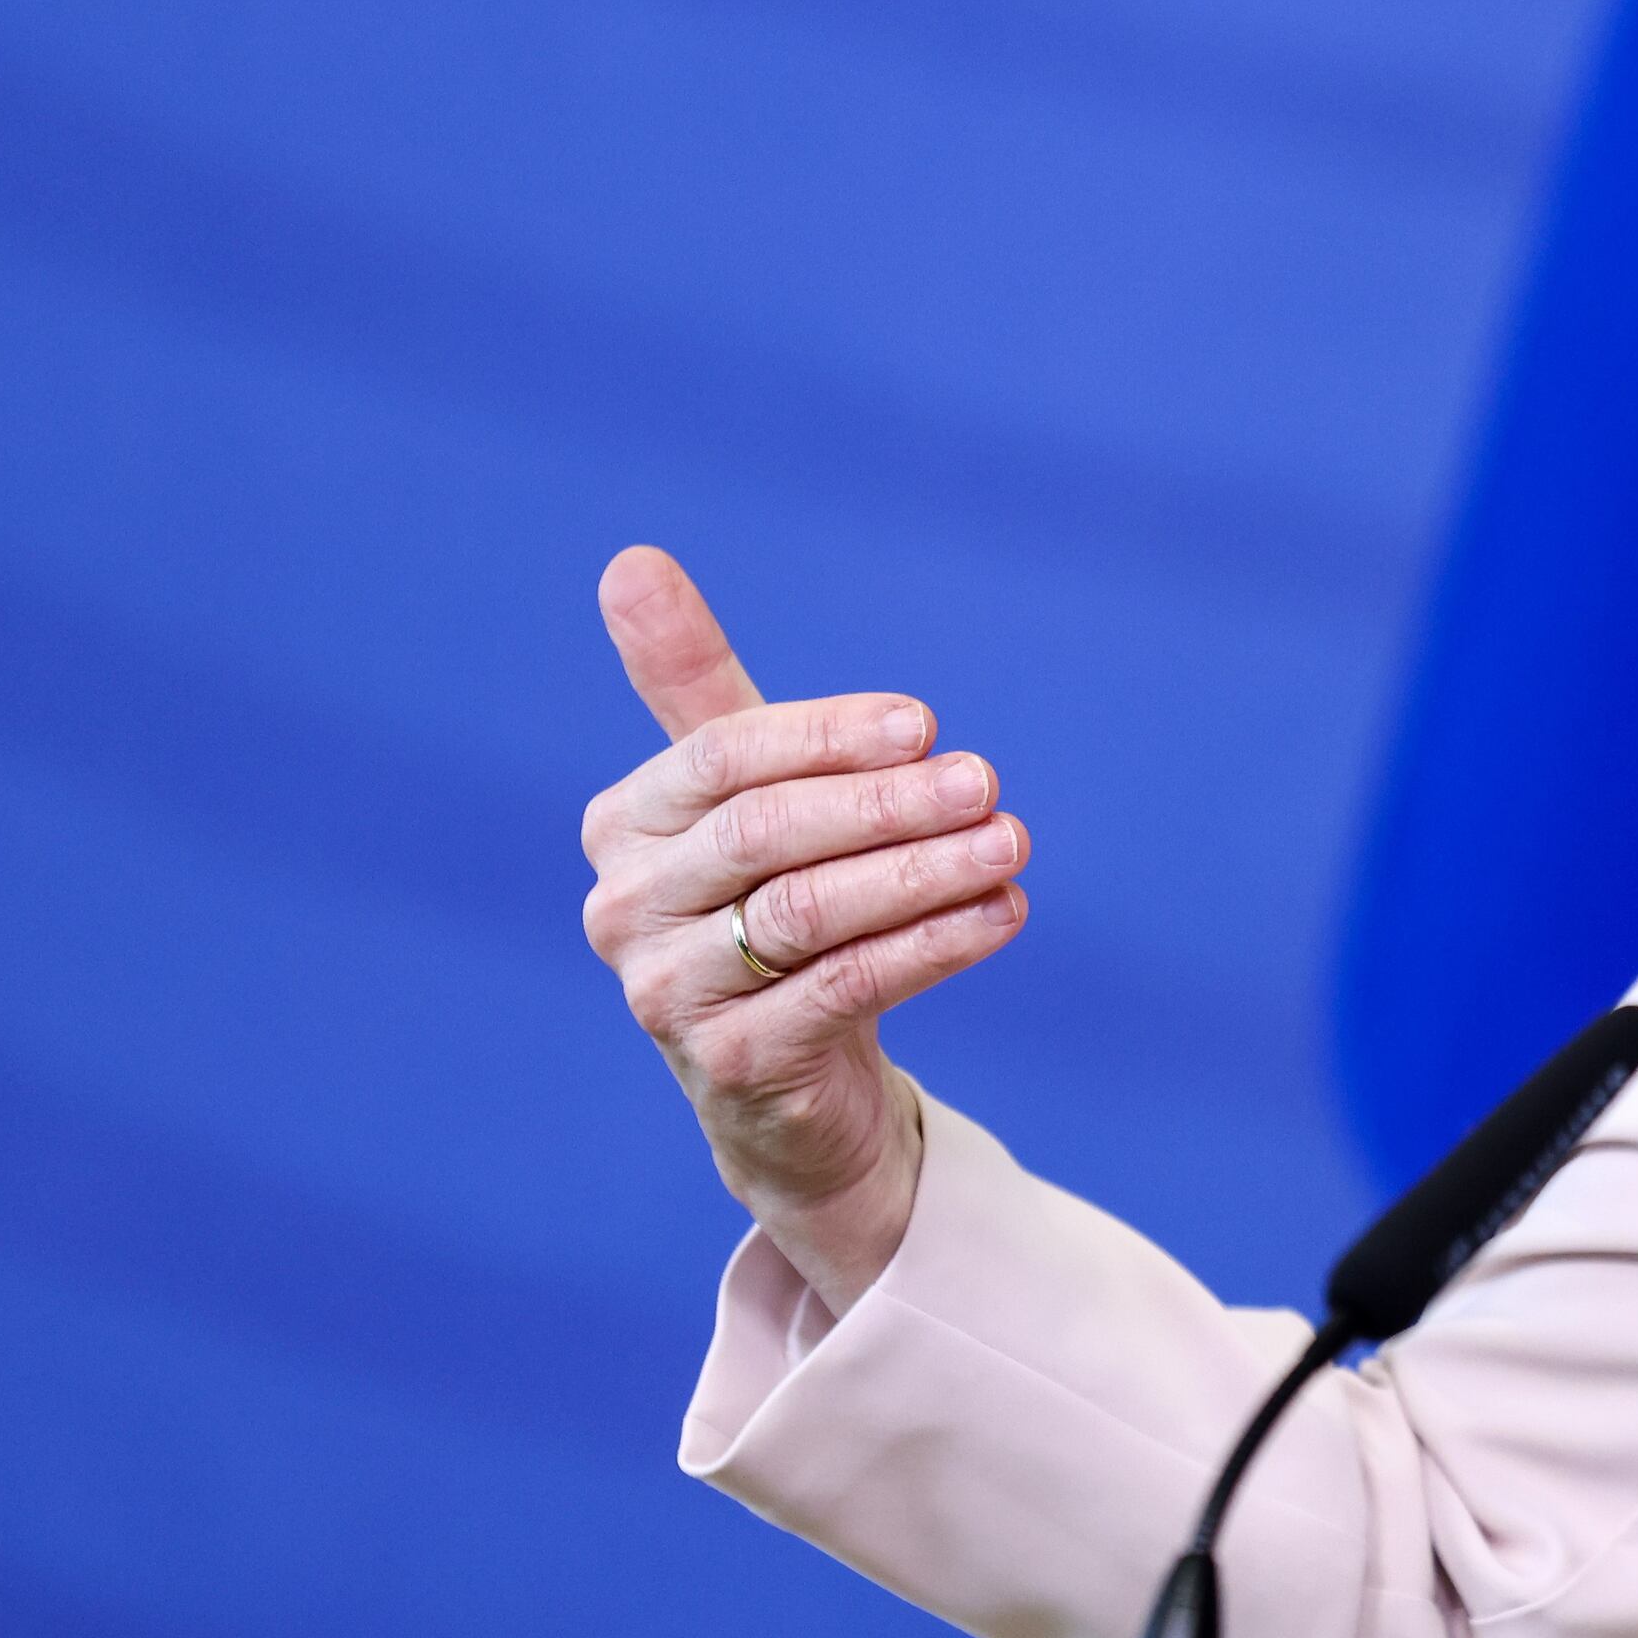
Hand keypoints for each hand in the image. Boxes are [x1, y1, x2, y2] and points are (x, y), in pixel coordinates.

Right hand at [578, 545, 1024, 1309]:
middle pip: (768, 834)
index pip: (722, 756)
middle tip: (988, 781)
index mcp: (624, 824)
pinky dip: (936, 945)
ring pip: (810, 913)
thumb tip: (630, 560)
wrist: (786, 1077)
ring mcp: (667, 994)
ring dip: (926, 872)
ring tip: (1013, 844)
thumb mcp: (741, 793)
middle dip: (889, 804)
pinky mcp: (734, 1064)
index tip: (927, 723)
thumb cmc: (769, 899)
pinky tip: (1005, 912)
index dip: (828, 735)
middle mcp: (624, 908)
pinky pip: (848, 988)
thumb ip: (695, 684)